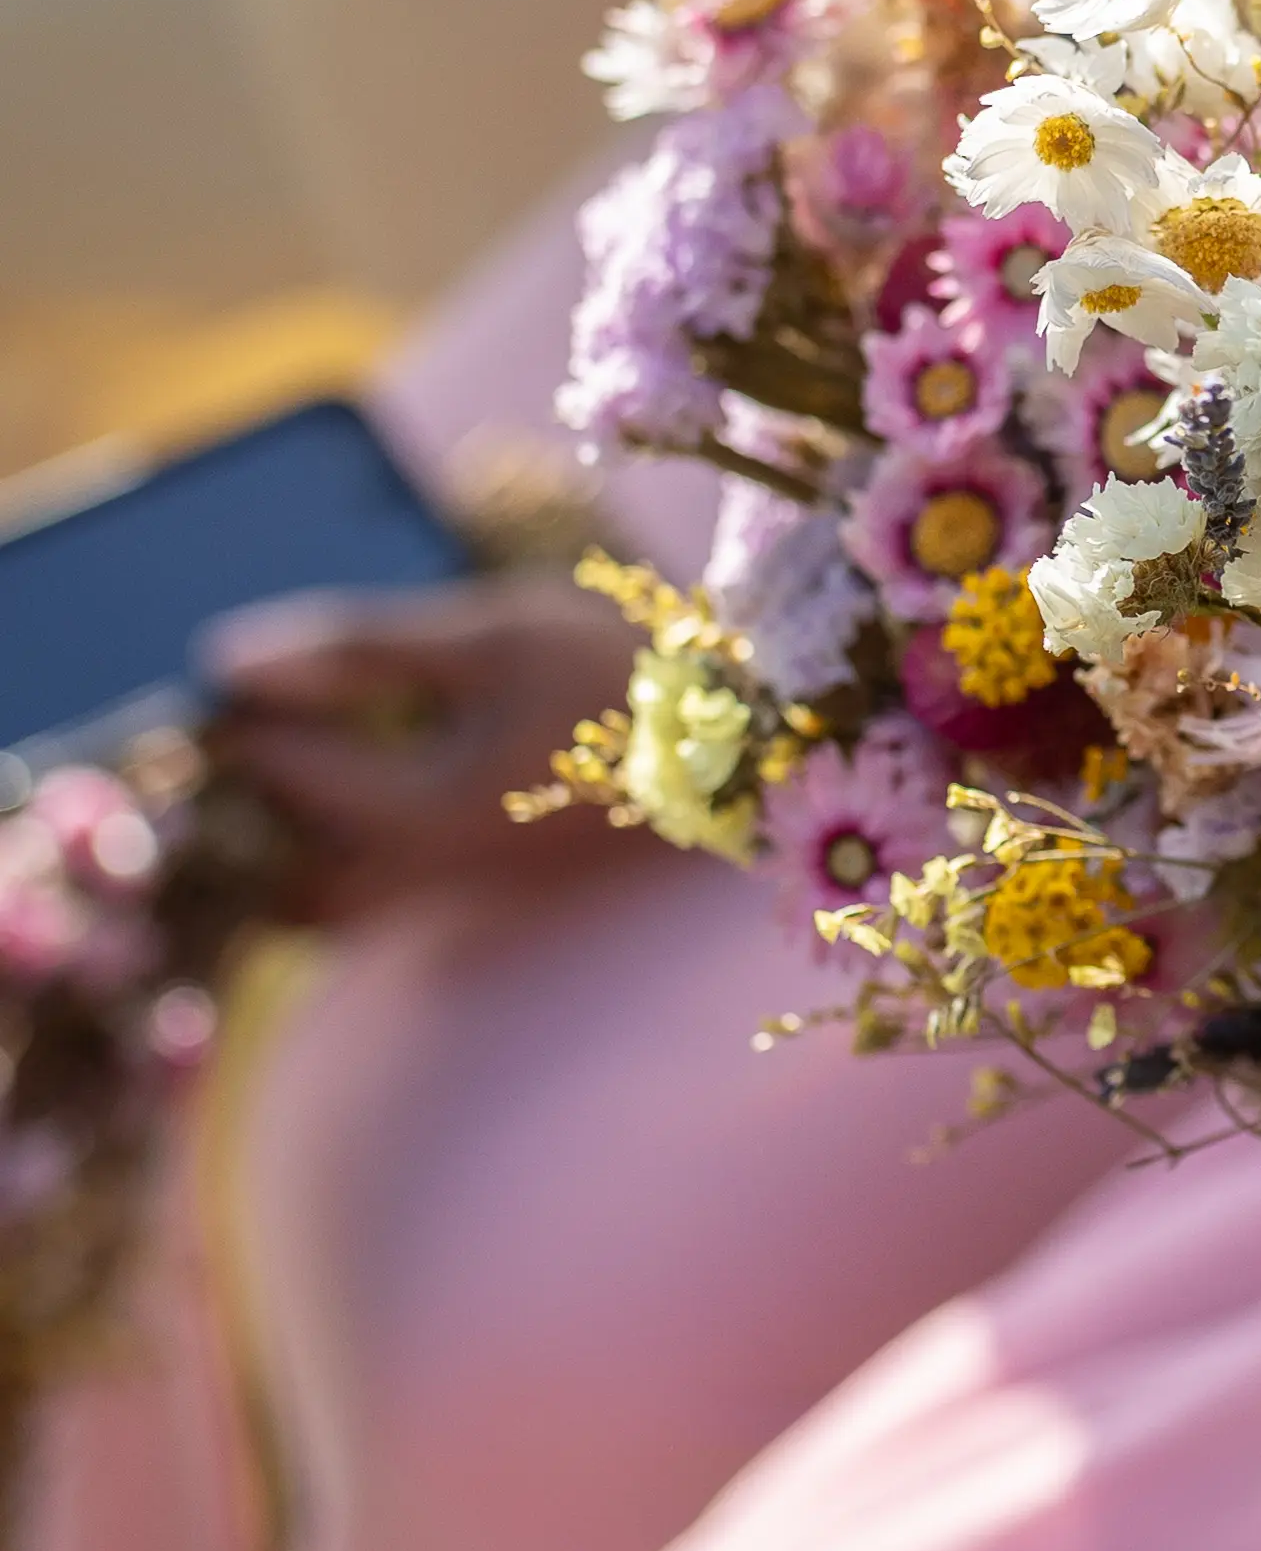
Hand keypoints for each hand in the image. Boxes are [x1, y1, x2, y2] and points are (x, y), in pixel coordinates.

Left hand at [202, 578, 644, 928]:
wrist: (750, 756)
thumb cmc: (624, 679)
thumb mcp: (489, 634)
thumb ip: (354, 649)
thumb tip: (220, 662)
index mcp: (420, 813)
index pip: (269, 773)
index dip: (233, 713)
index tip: (234, 670)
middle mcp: (431, 883)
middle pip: (280, 886)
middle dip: (248, 819)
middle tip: (260, 736)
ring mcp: (463, 908)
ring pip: (330, 915)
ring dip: (297, 855)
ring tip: (315, 773)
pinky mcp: (491, 911)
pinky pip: (382, 911)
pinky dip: (352, 867)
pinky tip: (383, 799)